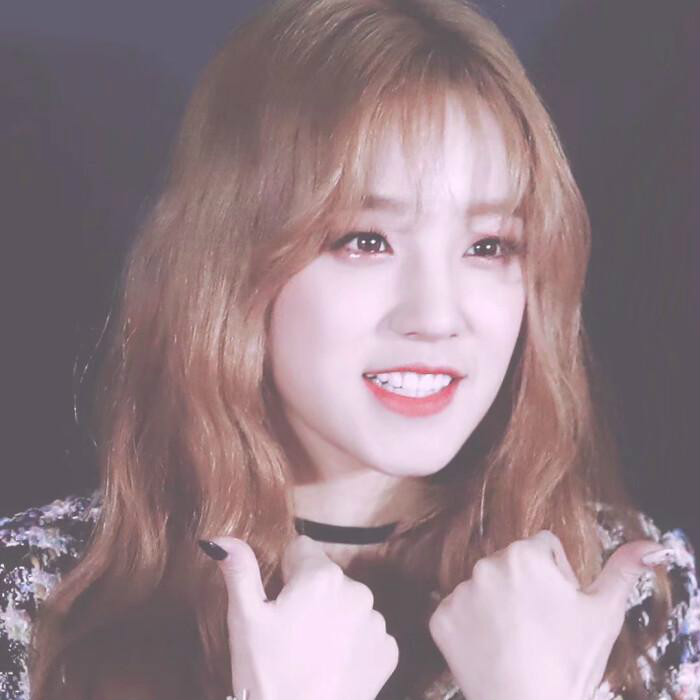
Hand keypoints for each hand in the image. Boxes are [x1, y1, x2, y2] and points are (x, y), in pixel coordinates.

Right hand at [207, 534, 397, 699]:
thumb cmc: (267, 675)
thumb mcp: (244, 619)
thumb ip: (239, 569)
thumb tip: (221, 538)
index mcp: (322, 575)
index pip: (302, 549)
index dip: (285, 573)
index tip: (278, 602)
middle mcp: (357, 590)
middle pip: (326, 577)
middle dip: (310, 595)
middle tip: (290, 632)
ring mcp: (376, 622)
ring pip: (347, 603)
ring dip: (333, 618)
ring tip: (310, 652)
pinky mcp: (388, 650)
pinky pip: (366, 632)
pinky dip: (353, 644)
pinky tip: (332, 664)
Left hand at [428, 531, 667, 699]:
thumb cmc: (569, 662)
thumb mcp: (604, 614)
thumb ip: (623, 570)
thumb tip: (650, 544)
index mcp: (524, 554)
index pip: (543, 547)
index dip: (558, 575)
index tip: (561, 607)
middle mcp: (486, 564)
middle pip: (511, 565)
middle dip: (526, 587)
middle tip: (540, 626)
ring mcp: (459, 591)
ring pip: (485, 587)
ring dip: (497, 605)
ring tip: (516, 640)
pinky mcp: (439, 617)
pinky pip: (459, 612)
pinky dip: (471, 627)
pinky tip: (490, 648)